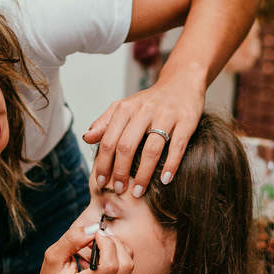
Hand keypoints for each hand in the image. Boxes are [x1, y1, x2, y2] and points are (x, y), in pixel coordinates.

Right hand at [32, 220, 133, 273]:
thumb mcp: (53, 258)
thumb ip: (71, 240)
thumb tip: (93, 228)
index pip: (110, 265)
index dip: (107, 244)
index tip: (95, 234)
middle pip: (125, 265)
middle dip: (116, 244)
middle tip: (101, 237)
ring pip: (128, 267)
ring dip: (118, 249)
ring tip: (101, 245)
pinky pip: (125, 271)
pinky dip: (118, 257)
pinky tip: (102, 256)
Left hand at [83, 71, 204, 196]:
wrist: (182, 82)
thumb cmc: (150, 101)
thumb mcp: (125, 107)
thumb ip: (105, 123)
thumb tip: (87, 138)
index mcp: (126, 109)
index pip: (109, 140)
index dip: (103, 163)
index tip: (101, 181)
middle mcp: (144, 110)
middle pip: (126, 146)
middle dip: (120, 171)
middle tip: (118, 189)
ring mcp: (166, 116)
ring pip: (151, 149)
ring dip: (143, 174)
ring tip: (138, 192)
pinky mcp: (186, 121)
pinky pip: (177, 146)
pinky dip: (171, 165)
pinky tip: (165, 180)